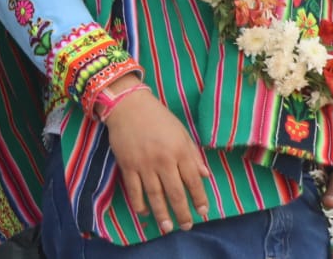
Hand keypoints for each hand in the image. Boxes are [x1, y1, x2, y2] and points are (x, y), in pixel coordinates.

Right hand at [102, 81, 210, 233]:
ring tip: (167, 228)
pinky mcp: (127, 165)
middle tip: (187, 226)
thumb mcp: (181, 132)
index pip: (193, 180)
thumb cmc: (158, 117)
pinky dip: (139, 203)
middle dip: (182, 212)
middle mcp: (163, 160)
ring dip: (162, 214)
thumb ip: (193, 154)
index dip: (199, 198)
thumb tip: (205, 175)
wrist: (128, 105)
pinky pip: (134, 190)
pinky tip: (145, 212)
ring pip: (155, 195)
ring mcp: (144, 164)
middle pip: (175, 193)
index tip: (203, 211)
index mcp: (179, 150)